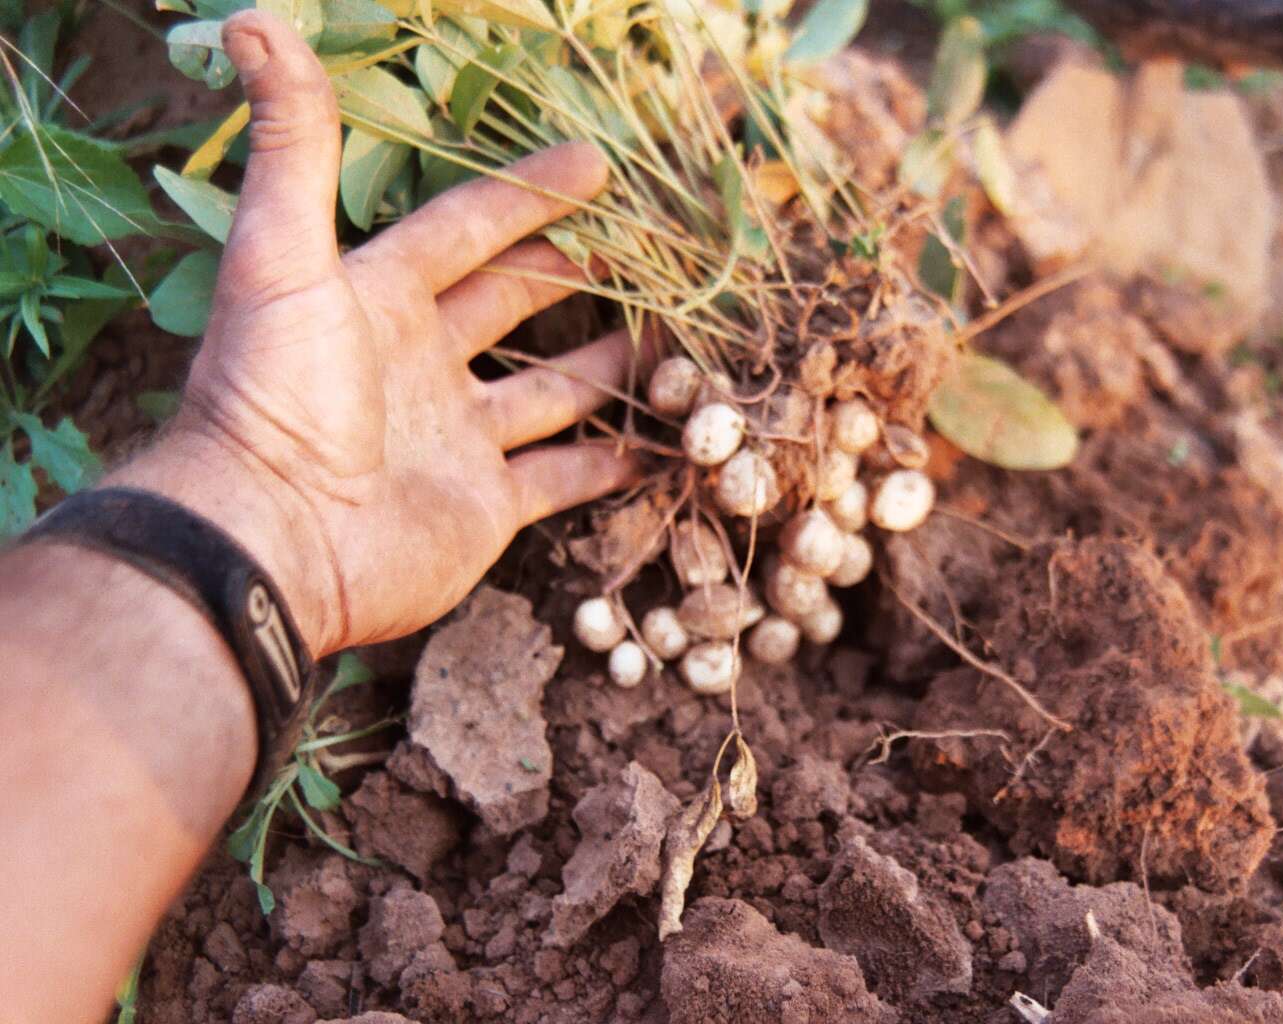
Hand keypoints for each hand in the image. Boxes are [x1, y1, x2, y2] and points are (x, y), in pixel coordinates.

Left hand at [115, 10, 641, 655]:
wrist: (272, 540)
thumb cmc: (276, 396)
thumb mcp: (280, 257)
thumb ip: (292, 148)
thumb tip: (254, 20)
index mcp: (379, 299)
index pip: (466, 231)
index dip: (526, 195)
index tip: (595, 164)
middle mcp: (422, 363)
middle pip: (512, 305)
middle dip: (572, 274)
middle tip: (644, 250)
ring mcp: (458, 438)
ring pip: (550, 391)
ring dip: (607, 367)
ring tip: (671, 339)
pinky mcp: (485, 507)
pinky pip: (560, 476)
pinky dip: (607, 462)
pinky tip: (657, 442)